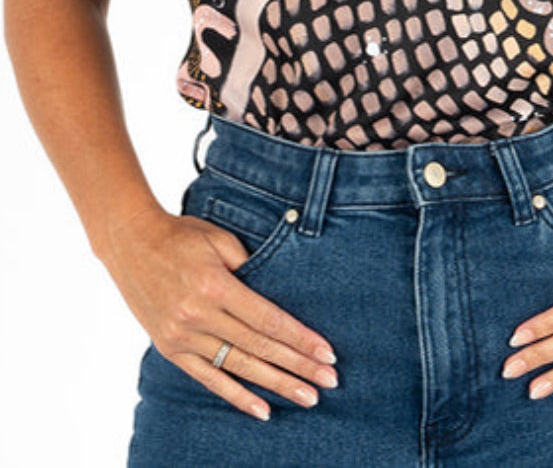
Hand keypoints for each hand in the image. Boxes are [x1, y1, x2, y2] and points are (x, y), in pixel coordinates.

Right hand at [104, 205, 338, 420]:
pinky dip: (236, 396)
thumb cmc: (180, 235)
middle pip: (259, 348)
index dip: (300, 339)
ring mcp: (182, 337)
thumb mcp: (218, 239)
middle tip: (328, 383)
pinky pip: (209, 379)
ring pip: (239, 367)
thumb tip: (277, 293)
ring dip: (276, 384)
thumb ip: (249, 265)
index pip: (268, 321)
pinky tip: (262, 410)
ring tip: (306, 397)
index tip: (327, 354)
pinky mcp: (170, 350)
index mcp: (215, 286)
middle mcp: (199, 316)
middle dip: (298, 366)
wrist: (131, 244)